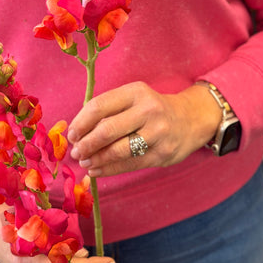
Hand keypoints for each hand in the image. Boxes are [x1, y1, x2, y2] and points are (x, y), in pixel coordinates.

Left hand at [68, 82, 221, 176]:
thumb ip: (108, 110)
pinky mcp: (162, 154)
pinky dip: (108, 170)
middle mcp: (148, 110)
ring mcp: (157, 133)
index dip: (80, 122)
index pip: (99, 106)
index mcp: (136, 92)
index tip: (71, 134)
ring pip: (117, 151)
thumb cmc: (151, 109)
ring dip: (95, 159)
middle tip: (75, 152)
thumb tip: (76, 131)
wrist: (190, 120)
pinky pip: (129, 165)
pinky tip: (96, 170)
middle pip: (107, 130)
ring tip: (85, 162)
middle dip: (86, 144)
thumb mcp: (133, 98)